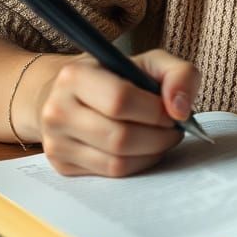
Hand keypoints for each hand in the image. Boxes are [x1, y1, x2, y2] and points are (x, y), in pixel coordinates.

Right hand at [36, 49, 200, 176]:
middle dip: (158, 137)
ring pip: (116, 162)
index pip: (120, 100)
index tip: (173, 111)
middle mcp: (57, 111)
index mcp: (74, 76)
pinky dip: (138, 164)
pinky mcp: (62, 166)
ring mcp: (56, 142)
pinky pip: (110, 174)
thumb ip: (178, 74)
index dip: (155, 110)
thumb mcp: (150, 62)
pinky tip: (145, 149)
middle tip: (174, 129)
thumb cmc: (117, 76)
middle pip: (119, 137)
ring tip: (163, 138)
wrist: (71, 94)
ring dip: (152, 153)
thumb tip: (180, 109)